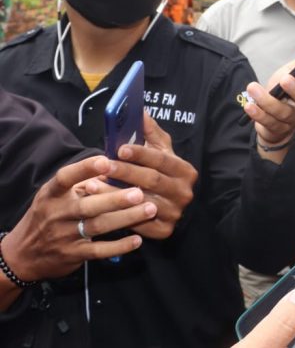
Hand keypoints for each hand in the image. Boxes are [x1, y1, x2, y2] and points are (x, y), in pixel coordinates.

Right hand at [2, 156, 153, 281]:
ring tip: (150, 209)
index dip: (84, 169)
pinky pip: (99, 251)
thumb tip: (112, 163)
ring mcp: (65, 236)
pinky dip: (119, 246)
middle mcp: (57, 214)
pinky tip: (137, 240)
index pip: (65, 178)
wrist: (23, 255)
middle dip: (115, 199)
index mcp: (52, 194)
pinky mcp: (74, 254)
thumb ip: (79, 182)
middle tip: (139, 192)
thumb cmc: (47, 216)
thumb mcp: (54, 196)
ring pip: (99, 226)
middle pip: (88, 206)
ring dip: (126, 218)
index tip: (105, 161)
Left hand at [102, 113, 197, 238]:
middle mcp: (184, 192)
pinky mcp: (164, 230)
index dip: (142, 154)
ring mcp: (175, 212)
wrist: (169, 208)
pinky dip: (118, 214)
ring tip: (92, 184)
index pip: (163, 160)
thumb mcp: (161, 153)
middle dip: (125, 172)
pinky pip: (138, 223)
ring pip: (141, 202)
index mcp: (185, 171)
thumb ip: (151, 133)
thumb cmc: (161, 175)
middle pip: (152, 180)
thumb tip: (140, 111)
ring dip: (114, 193)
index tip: (120, 148)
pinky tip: (100, 206)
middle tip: (102, 165)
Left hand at [243, 45, 294, 150]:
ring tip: (252, 88)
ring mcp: (292, 119)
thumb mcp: (290, 73)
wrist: (271, 118)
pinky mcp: (278, 129)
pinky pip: (269, 123)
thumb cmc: (283, 92)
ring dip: (268, 101)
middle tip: (285, 79)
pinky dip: (258, 114)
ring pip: (284, 112)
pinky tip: (249, 106)